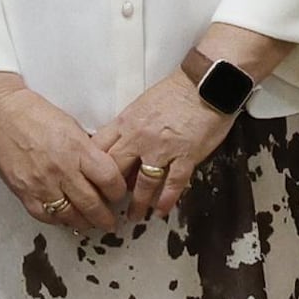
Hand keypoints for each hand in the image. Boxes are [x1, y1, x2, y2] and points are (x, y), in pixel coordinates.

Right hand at [0, 72, 129, 232]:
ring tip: (89, 222)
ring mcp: (41, 184)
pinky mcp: (24, 192)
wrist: (0, 112)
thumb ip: (87, 150)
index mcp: (78, 149)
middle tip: (109, 220)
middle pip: (93, 205)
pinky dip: (58, 219)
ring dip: (84, 222)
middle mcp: (62, 170)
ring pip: (71, 216)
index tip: (118, 194)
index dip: (118, 191)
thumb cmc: (34, 113)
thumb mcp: (72, 126)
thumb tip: (102, 171)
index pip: (110, 180)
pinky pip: (46, 216)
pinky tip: (64, 217)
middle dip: (105, 217)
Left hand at [91, 69, 240, 224]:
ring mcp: (163, 148)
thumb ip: (128, 128)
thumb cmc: (175, 92)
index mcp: (126, 122)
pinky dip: (166, 200)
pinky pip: (173, 183)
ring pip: (143, 182)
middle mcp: (140, 137)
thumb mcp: (142, 106)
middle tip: (108, 206)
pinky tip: (161, 211)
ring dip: (138, 203)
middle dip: (110, 191)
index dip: (92, 168)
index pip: (100, 149)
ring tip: (134, 216)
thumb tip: (121, 152)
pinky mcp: (186, 155)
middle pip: (115, 169)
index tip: (91, 183)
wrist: (207, 83)